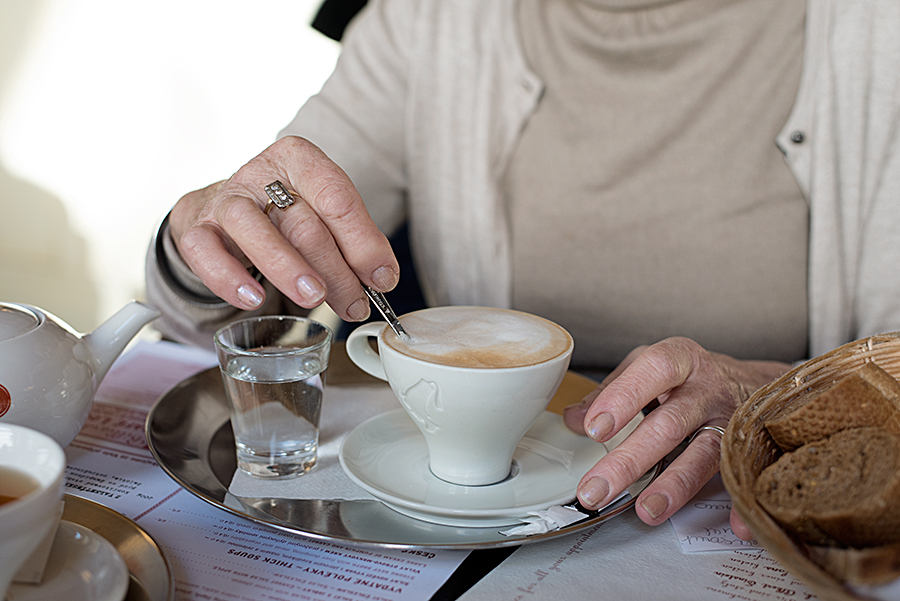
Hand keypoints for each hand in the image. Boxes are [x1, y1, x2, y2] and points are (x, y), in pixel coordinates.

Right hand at [168, 136, 398, 320]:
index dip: (363, 241)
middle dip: (336, 271)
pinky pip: (207, 253)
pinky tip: (253, 298)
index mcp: (299, 159)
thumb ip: (355, 242)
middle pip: (303, 223)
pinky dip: (229, 279)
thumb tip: (382, 277)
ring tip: (314, 298)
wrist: (226, 211)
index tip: (382, 278)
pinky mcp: (198, 229)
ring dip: (289, 269)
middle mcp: (259, 174)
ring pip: (255, 231)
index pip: (336, 197)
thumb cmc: (286, 214)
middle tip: (355, 303)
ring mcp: (225, 200)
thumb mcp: (326, 216)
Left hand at [563, 337, 789, 527]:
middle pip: (670, 424)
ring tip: (646, 510)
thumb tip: (574, 418)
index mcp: (681, 360)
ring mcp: (730, 420)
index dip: (624, 397)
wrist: (754, 382)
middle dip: (630, 460)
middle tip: (596, 488)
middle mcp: (707, 389)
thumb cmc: (691, 376)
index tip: (594, 428)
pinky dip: (739, 504)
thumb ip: (612, 390)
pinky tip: (734, 525)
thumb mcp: (651, 368)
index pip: (654, 370)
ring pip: (704, 454)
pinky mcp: (748, 449)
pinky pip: (742, 478)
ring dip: (675, 485)